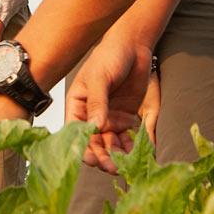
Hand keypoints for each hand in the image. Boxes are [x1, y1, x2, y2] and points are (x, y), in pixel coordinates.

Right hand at [65, 38, 156, 174]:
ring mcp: (109, 118)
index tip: (92, 159)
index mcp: (78, 106)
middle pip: (93, 143)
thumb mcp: (100, 77)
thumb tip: (95, 127)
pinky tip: (137, 155)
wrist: (134, 46)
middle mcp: (91, 116)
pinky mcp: (125, 118)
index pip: (76, 133)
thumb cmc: (110, 56)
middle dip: (102, 157)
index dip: (82, 148)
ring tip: (126, 165)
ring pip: (110, 144)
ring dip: (116, 156)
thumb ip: (98, 102)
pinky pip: (127, 138)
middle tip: (113, 167)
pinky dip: (131, 148)